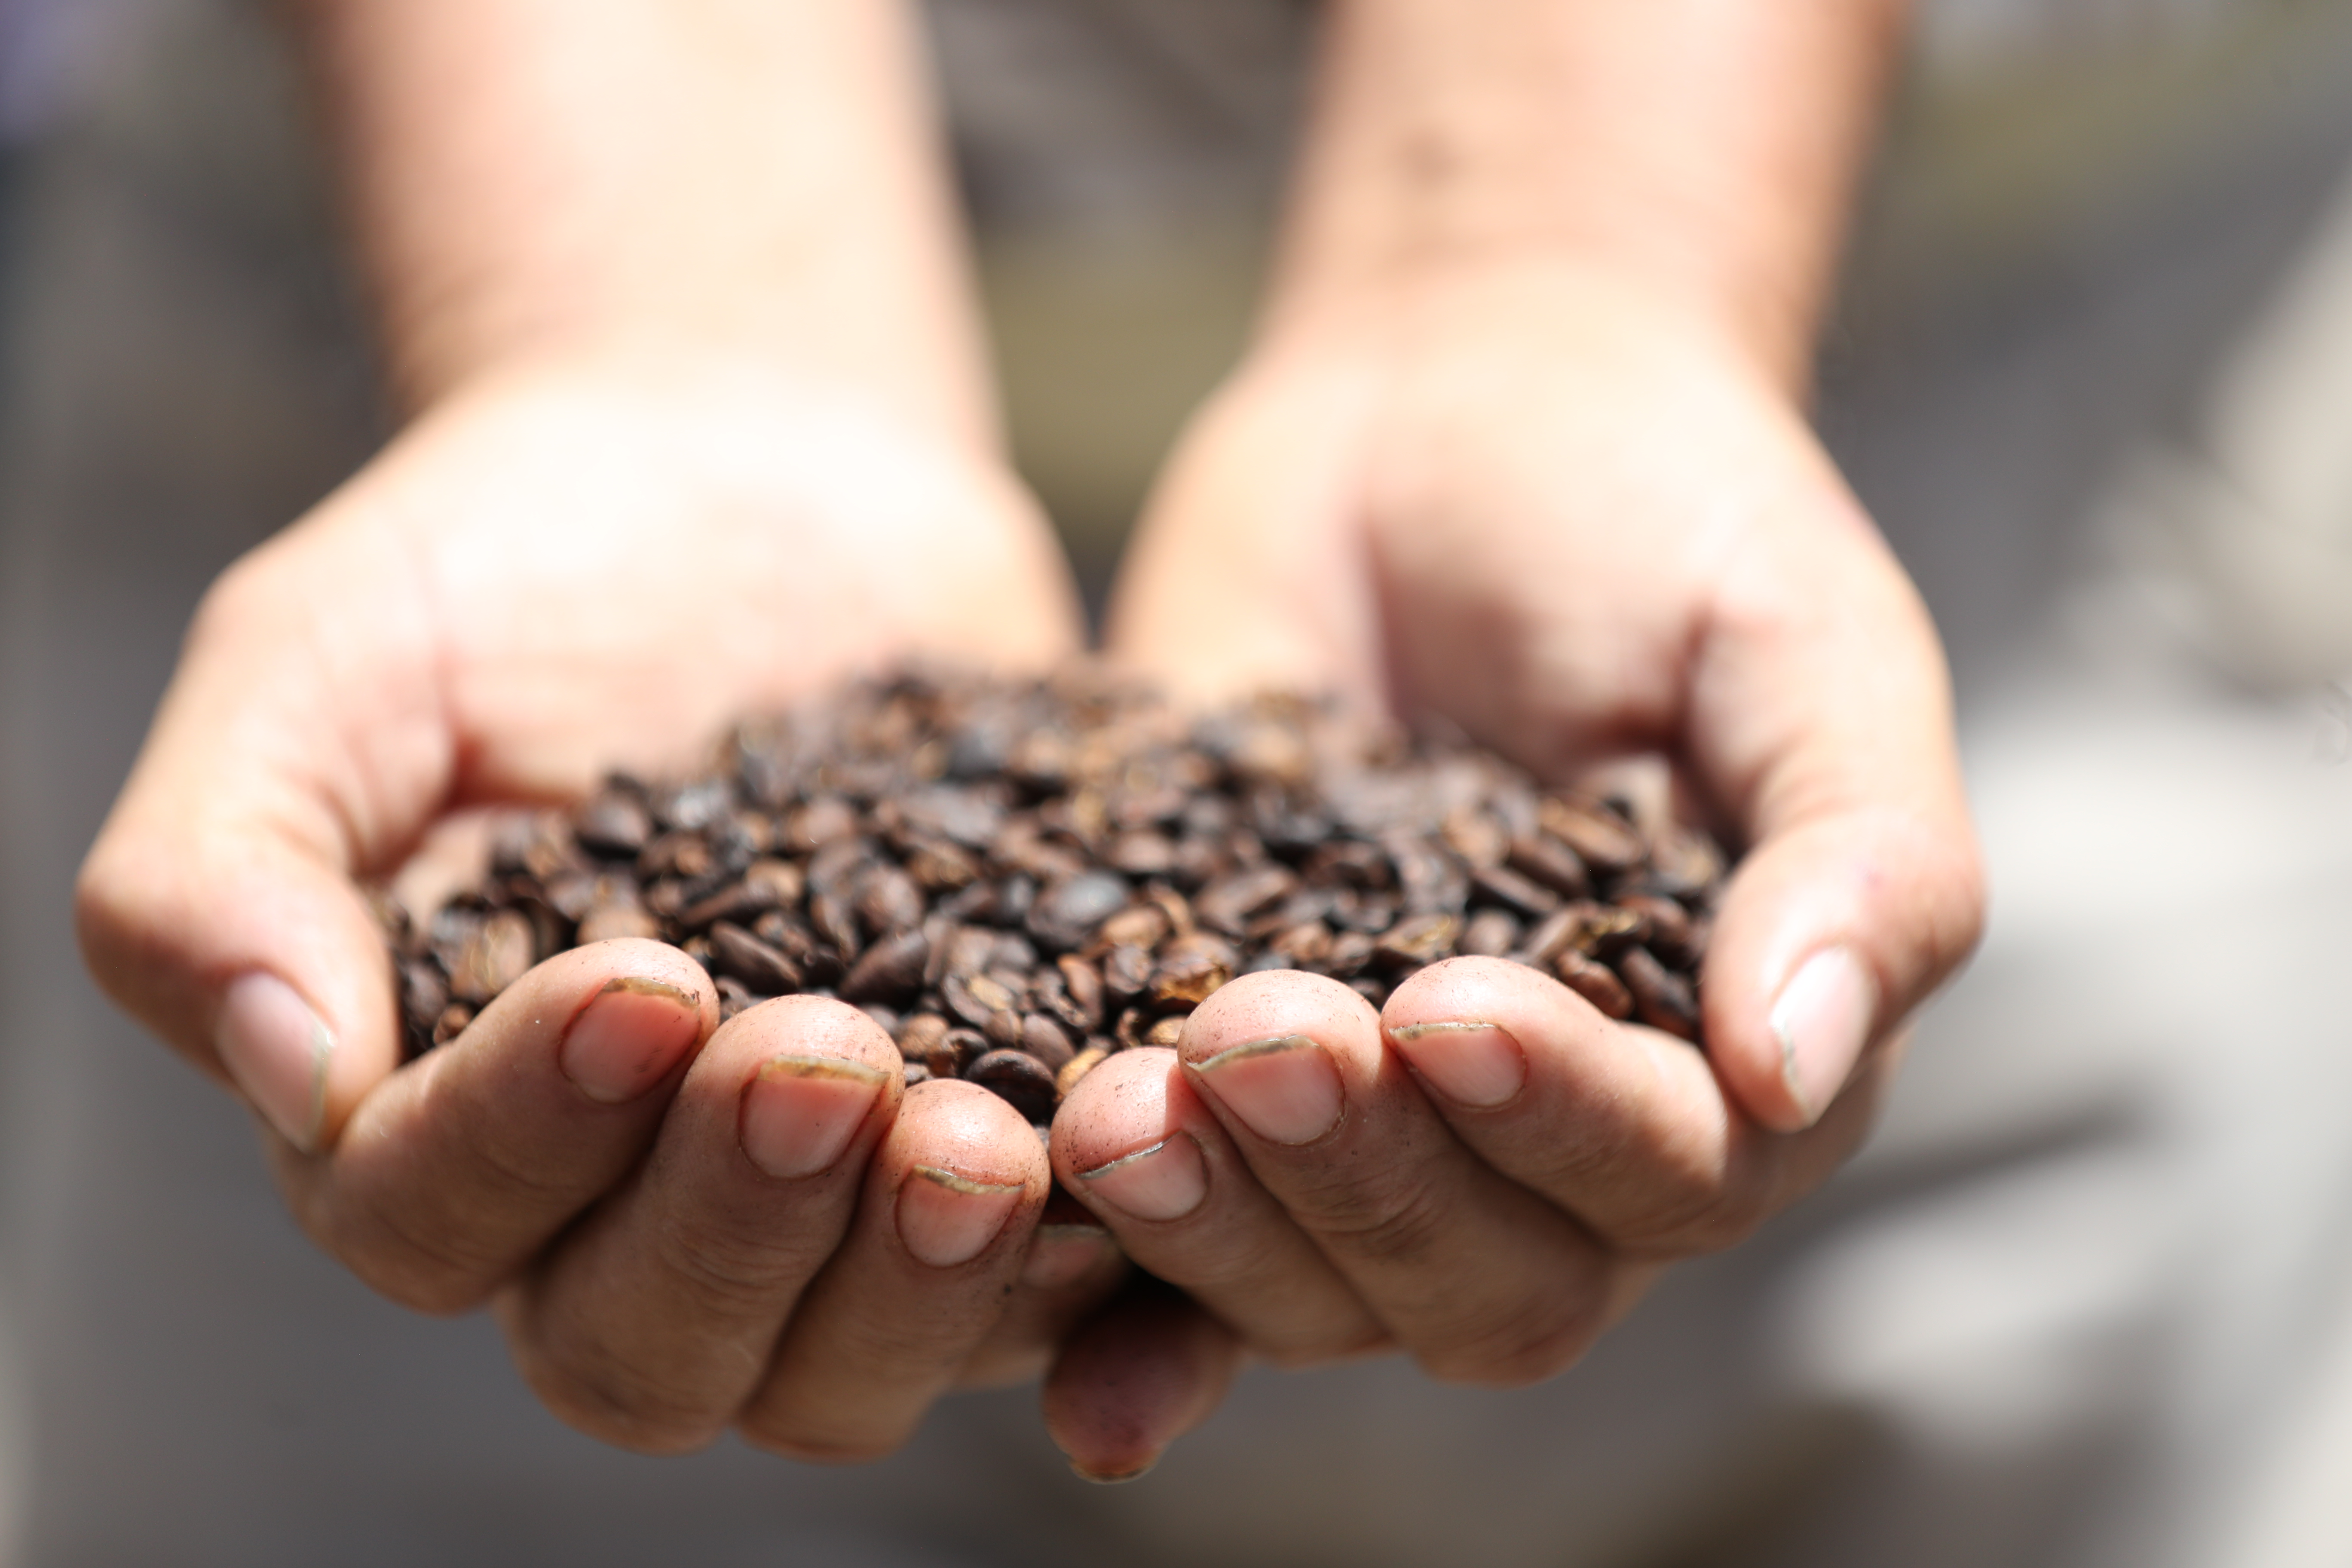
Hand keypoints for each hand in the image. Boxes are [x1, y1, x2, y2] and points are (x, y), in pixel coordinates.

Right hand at [74, 349, 1162, 1459]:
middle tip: (822, 1063)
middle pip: (653, 1345)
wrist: (742, 477)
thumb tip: (286, 1072)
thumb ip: (225, 865)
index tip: (636, 982)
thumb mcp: (315, 663)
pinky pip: (1056, 1271)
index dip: (525, 1137)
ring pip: (852, 1361)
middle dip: (736, 1230)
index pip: (440, 1217)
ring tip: (992, 1136)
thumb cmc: (497, 569)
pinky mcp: (999, 1130)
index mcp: (436, 1121)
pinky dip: (1104, 1249)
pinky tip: (1145, 1136)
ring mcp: (828, 1196)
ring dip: (922, 1285)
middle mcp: (624, 1203)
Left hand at [1063, 260, 1983, 1384]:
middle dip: (1368, 1180)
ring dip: (1219, 1234)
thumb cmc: (1665, 518)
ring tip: (1117, 1116)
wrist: (1453, 408)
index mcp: (1725, 1060)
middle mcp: (1550, 1139)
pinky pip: (1175, 1261)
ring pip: (1318, 1292)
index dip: (1562, 1123)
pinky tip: (1064, 1371)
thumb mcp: (1807, 650)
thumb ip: (1863, 860)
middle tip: (1259, 1036)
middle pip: (1484, 1280)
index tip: (1450, 1009)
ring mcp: (1373, 1126)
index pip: (1670, 1177)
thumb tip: (1803, 1070)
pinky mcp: (1216, 1082)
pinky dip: (1127, 1329)